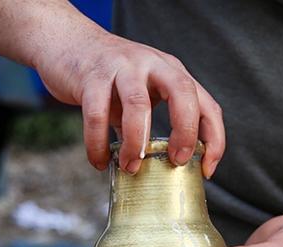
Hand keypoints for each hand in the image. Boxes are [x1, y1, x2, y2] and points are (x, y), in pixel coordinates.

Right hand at [34, 28, 223, 176]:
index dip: (214, 139)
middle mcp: (152, 64)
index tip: (207, 169)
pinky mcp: (91, 76)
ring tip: (130, 167)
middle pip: (183, 93)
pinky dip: (97, 144)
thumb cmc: (110, 77)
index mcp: (172, 72)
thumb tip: (162, 168)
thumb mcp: (143, 92)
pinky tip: (99, 161)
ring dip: (136, 142)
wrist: (68, 42)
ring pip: (138, 105)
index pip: (206, 104)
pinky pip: (97, 115)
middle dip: (184, 132)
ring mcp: (122, 67)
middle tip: (176, 161)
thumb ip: (153, 121)